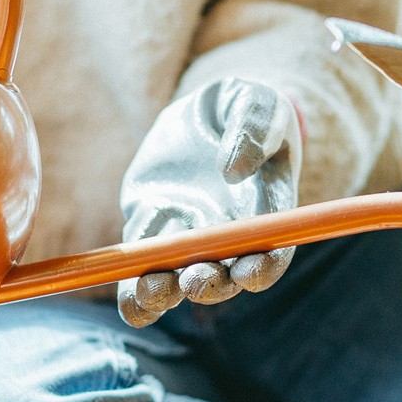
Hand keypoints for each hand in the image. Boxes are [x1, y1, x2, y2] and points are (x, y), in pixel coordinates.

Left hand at [117, 79, 301, 327]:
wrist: (202, 112)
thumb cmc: (243, 106)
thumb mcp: (255, 102)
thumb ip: (253, 128)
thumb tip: (232, 170)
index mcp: (265, 214)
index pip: (270, 254)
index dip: (262, 269)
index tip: (248, 269)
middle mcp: (227, 237)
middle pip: (222, 278)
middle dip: (210, 284)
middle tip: (196, 278)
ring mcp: (185, 237)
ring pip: (178, 282)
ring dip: (166, 293)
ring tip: (153, 288)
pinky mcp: (148, 230)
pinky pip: (140, 270)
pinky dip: (134, 294)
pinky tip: (130, 300)